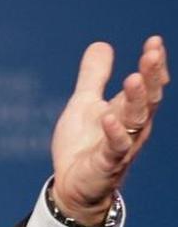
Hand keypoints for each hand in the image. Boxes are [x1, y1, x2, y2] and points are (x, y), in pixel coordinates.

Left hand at [50, 36, 167, 224]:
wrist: (72, 184)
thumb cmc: (84, 144)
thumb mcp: (85, 103)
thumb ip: (94, 76)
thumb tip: (102, 44)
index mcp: (128, 111)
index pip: (148, 85)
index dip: (153, 65)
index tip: (155, 41)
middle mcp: (132, 127)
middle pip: (147, 99)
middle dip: (151, 77)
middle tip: (152, 54)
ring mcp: (122, 146)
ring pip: (135, 121)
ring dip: (136, 100)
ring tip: (133, 78)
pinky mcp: (106, 164)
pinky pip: (114, 148)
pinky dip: (113, 133)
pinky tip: (108, 117)